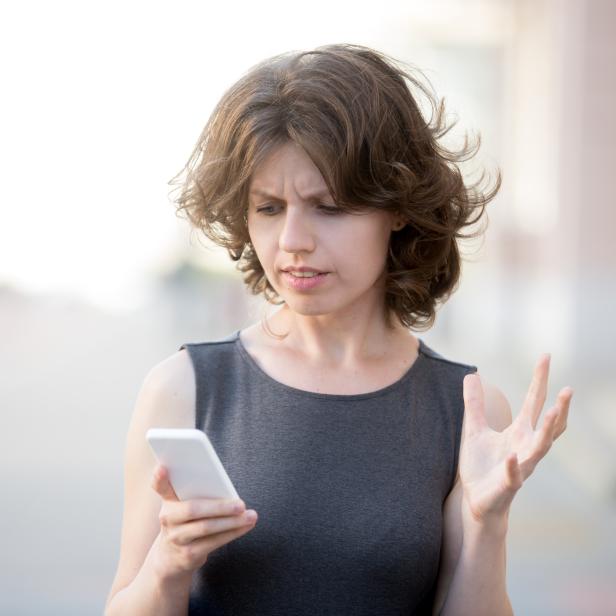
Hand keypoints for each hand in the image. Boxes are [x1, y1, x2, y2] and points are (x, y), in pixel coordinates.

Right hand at [150, 464, 257, 580]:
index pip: (160, 487)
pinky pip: (214, 542)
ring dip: (232, 522)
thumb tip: (226, 489)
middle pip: (193, 510)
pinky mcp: (188, 555)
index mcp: (168, 501)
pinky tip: (246, 526)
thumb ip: (198, 494)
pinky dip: (233, 533)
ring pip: (206, 528)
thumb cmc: (186, 522)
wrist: (170, 558)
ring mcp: (176, 538)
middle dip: (220, 507)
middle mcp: (167, 519)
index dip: (159, 478)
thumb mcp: (184, 507)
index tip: (162, 467)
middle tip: (241, 504)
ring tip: (251, 516)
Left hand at [459, 354, 572, 529]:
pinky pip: (515, 475)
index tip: (546, 356)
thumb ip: (474, 404)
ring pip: (540, 449)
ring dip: (547, 431)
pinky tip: (512, 456)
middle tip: (568, 389)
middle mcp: (525, 446)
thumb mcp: (474, 429)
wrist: (477, 501)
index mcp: (519, 431)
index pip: (534, 401)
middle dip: (559, 407)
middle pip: (547, 424)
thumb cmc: (482, 466)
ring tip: (554, 412)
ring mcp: (520, 466)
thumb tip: (471, 374)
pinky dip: (515, 466)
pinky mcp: (508, 484)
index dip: (540, 379)